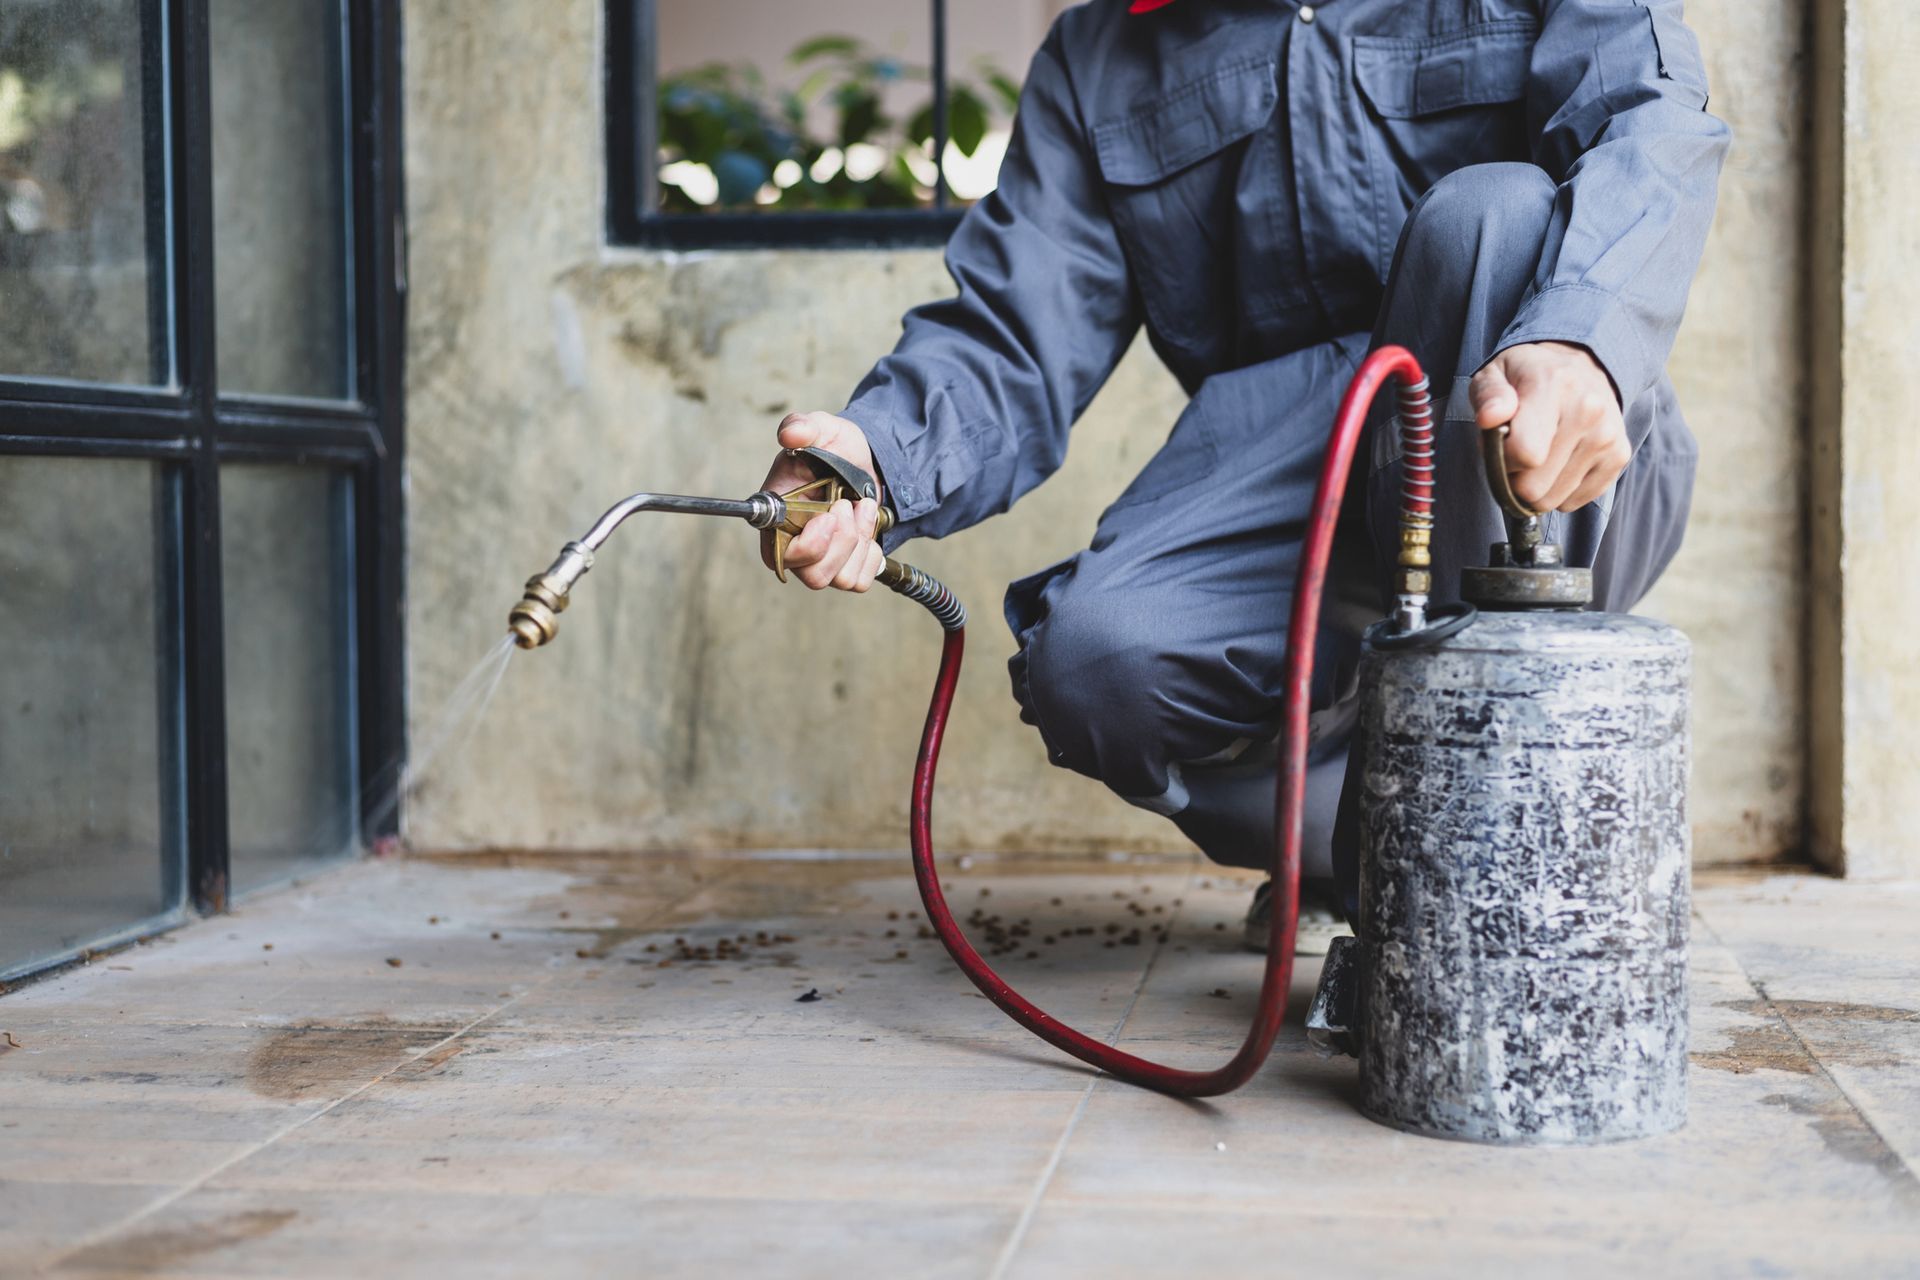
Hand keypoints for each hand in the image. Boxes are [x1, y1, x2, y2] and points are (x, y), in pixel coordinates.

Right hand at [758, 411, 885, 591]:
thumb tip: (791, 434)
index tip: (828, 515)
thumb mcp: (821, 429)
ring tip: (860, 506)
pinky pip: (860, 580)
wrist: (865, 461)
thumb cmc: (834, 449)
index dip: (809, 544)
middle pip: (814, 575)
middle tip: (847, 504)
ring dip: (859, 540)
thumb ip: (804, 426)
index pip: (779, 557)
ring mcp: (822, 561)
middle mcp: (796, 548)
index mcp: (778, 521)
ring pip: (840, 579)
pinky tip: (867, 527)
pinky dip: (871, 554)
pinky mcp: (846, 567)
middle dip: (842, 539)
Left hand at [1469, 341, 1629, 512]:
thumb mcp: (1495, 374)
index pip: (1525, 454)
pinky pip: (1575, 501)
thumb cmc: (1528, 376)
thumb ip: (1488, 395)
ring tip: (1540, 454)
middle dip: (1516, 478)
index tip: (1502, 444)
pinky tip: (1559, 462)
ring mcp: (1607, 437)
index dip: (1502, 460)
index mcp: (1553, 386)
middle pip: (1535, 487)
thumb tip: (1490, 417)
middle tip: (1518, 452)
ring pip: (1553, 500)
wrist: (1580, 367)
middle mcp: (1588, 411)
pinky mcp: (1619, 456)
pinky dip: (1560, 490)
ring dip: (1538, 485)